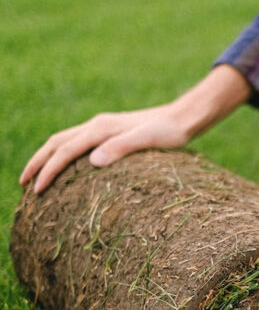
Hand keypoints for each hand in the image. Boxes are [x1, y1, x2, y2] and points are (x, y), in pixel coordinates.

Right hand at [20, 64, 251, 193]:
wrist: (184, 118)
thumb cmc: (169, 133)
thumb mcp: (148, 141)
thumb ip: (121, 148)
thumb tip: (92, 161)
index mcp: (101, 128)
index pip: (65, 150)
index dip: (49, 170)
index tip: (37, 191)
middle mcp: (97, 125)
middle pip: (56, 142)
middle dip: (38, 163)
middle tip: (24, 185)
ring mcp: (103, 127)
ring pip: (64, 141)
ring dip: (47, 157)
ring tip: (36, 178)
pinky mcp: (111, 132)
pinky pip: (78, 143)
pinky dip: (63, 154)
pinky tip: (67, 168)